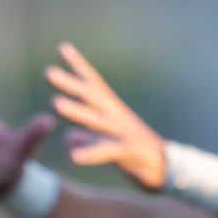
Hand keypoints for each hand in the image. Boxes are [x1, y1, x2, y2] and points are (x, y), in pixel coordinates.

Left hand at [44, 43, 167, 191]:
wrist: (169, 170)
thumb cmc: (135, 154)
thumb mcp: (107, 145)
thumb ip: (86, 139)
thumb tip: (68, 137)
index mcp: (111, 111)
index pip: (92, 84)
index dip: (77, 66)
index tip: (61, 47)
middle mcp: (116, 116)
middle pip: (91, 96)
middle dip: (70, 83)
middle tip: (48, 73)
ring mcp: (123, 132)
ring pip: (96, 118)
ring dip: (76, 110)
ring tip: (55, 103)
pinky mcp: (129, 151)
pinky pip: (107, 151)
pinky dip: (91, 153)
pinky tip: (74, 157)